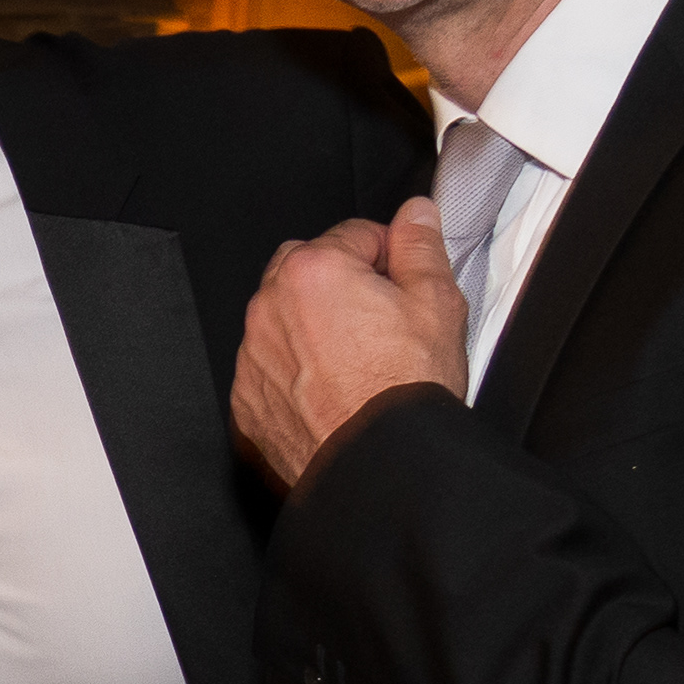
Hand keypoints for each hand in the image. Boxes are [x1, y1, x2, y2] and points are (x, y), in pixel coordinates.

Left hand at [231, 195, 470, 488]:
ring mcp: (252, 356)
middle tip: (380, 317)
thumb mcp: (436, 303)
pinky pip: (269, 366)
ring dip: (312, 325)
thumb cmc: (402, 394)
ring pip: (283, 318)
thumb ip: (421, 247)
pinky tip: (332, 388)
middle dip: (341, 282)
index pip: (354, 234)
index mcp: (314, 272)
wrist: (379, 467)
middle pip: (308, 269)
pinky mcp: (247, 399)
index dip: (387, 256)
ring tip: (359, 359)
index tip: (400, 280)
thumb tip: (416, 216)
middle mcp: (270, 308)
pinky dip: (294, 370)